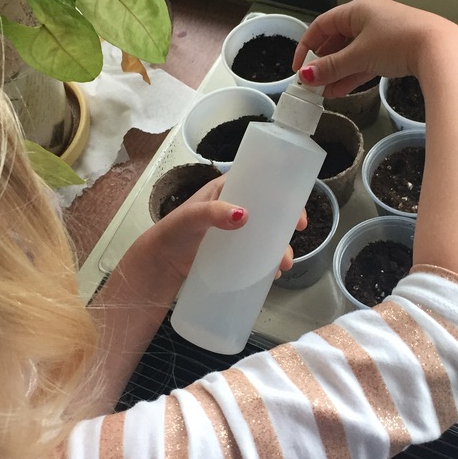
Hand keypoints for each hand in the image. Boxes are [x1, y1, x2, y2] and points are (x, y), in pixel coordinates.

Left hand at [144, 175, 305, 282]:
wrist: (161, 264)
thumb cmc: (173, 232)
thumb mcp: (192, 217)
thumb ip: (213, 212)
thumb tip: (243, 215)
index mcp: (227, 190)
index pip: (261, 185)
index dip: (282, 193)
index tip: (296, 210)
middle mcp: (234, 208)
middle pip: (269, 213)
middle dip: (285, 226)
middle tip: (294, 237)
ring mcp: (235, 232)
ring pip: (265, 236)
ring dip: (279, 248)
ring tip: (282, 265)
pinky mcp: (233, 252)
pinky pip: (256, 254)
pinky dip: (267, 262)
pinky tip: (272, 274)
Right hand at [291, 0, 457, 97]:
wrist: (438, 49)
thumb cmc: (398, 42)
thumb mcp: (358, 56)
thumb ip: (331, 67)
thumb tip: (306, 75)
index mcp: (357, 10)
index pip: (321, 25)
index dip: (306, 46)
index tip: (298, 68)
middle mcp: (369, 18)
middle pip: (336, 40)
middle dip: (322, 63)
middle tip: (311, 82)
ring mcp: (382, 34)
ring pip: (351, 53)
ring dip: (337, 72)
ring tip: (323, 92)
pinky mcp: (394, 49)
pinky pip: (366, 61)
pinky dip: (353, 74)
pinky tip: (341, 91)